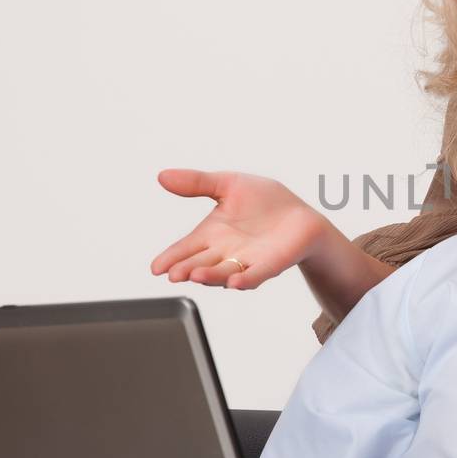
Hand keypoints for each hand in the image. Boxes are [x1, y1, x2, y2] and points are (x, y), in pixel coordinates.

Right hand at [150, 169, 331, 290]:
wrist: (300, 215)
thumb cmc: (265, 202)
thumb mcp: (228, 184)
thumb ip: (197, 183)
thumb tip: (163, 175)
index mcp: (211, 234)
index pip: (186, 249)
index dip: (171, 258)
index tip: (155, 268)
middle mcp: (224, 252)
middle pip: (200, 264)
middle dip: (186, 269)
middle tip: (172, 274)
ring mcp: (246, 261)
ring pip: (223, 272)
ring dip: (210, 276)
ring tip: (195, 276)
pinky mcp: (269, 265)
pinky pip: (254, 275)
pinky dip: (244, 279)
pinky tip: (234, 282)